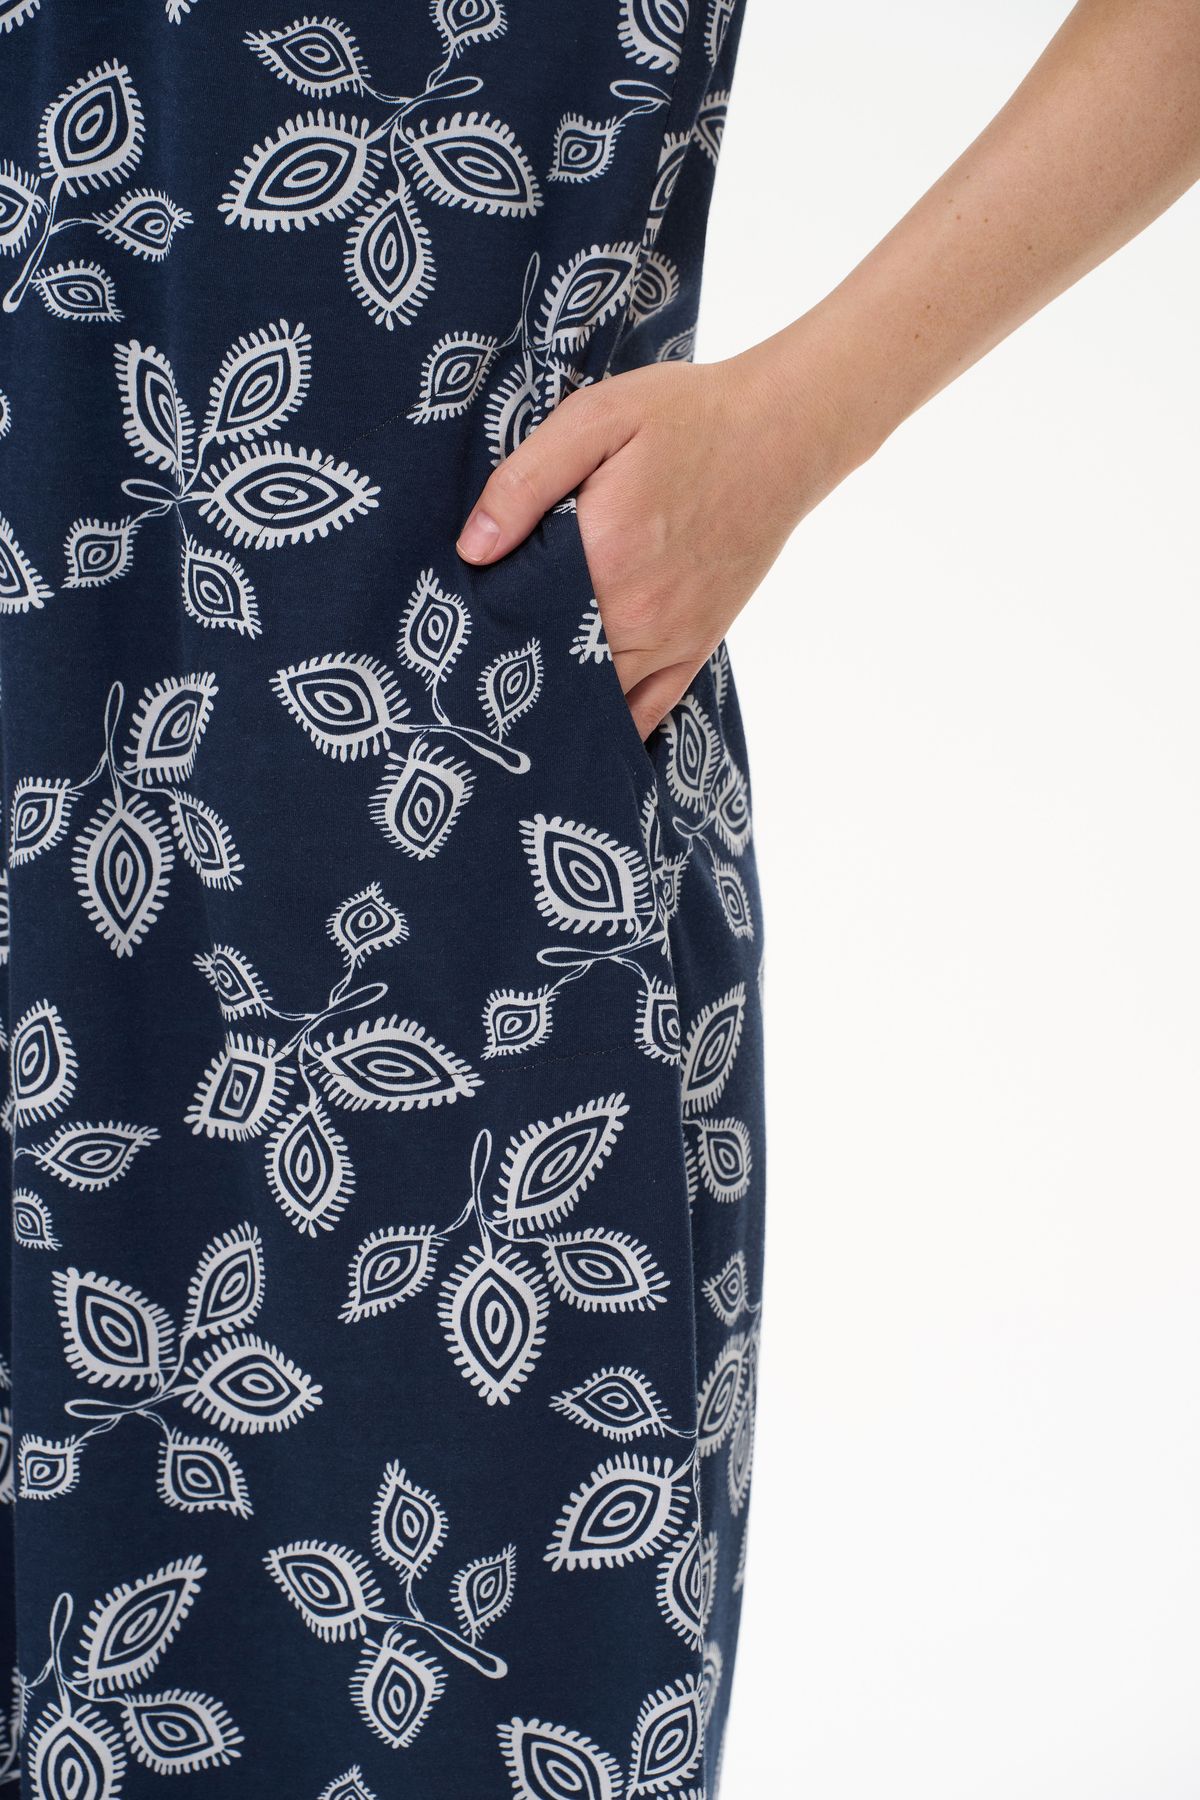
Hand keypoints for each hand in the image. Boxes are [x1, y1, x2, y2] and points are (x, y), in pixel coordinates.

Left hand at [456, 341, 855, 739]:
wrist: (782, 433)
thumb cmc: (686, 417)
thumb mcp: (594, 420)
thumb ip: (525, 482)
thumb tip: (473, 549)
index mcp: (600, 557)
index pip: (517, 617)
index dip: (480, 628)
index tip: (449, 634)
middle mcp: (635, 613)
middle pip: (551, 666)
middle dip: (511, 671)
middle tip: (467, 677)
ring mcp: (670, 637)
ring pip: (596, 697)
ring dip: (554, 704)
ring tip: (510, 709)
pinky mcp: (698, 644)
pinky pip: (650, 709)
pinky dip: (613, 727)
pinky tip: (581, 737)